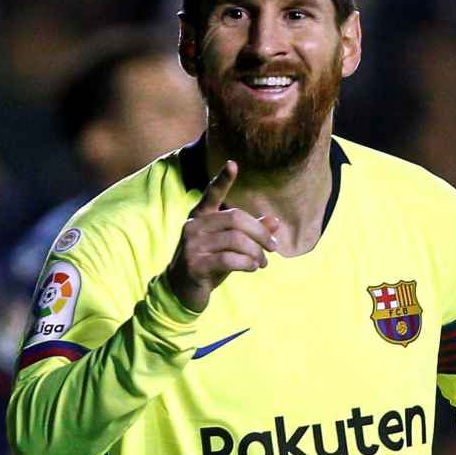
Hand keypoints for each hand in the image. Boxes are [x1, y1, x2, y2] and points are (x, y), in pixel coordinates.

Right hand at [164, 160, 280, 311]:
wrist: (181, 291)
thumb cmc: (208, 264)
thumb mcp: (230, 247)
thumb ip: (249, 233)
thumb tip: (274, 221)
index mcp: (200, 217)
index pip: (212, 194)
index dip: (222, 179)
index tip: (233, 163)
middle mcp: (193, 226)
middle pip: (235, 219)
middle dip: (260, 233)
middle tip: (274, 247)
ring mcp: (192, 245)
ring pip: (236, 240)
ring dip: (256, 252)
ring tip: (263, 262)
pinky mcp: (195, 265)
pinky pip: (229, 259)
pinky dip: (247, 263)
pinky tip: (252, 268)